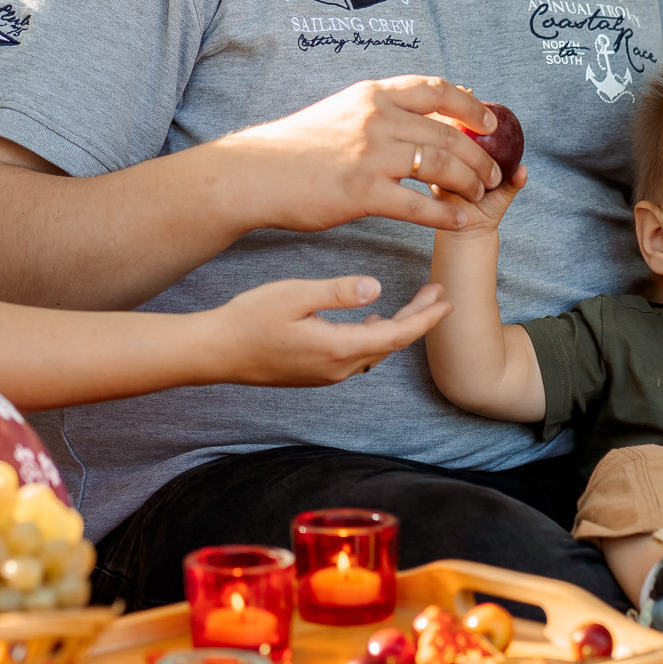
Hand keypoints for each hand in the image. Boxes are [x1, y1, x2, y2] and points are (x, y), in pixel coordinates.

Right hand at [204, 278, 450, 386]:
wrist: (215, 352)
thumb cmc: (250, 318)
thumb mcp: (295, 294)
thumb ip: (338, 292)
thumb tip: (377, 288)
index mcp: (338, 347)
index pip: (396, 334)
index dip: (425, 318)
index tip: (447, 300)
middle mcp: (337, 368)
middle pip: (390, 344)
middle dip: (418, 319)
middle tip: (438, 294)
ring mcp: (326, 375)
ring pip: (374, 351)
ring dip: (396, 328)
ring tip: (414, 304)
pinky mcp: (314, 374)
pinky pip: (356, 357)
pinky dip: (373, 337)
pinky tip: (370, 319)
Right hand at [220, 77, 503, 234]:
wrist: (255, 173)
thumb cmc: (295, 147)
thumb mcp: (339, 111)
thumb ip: (377, 110)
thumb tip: (416, 111)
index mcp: (372, 95)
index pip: (437, 90)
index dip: (471, 106)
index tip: (491, 122)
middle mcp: (376, 119)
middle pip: (449, 134)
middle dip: (481, 156)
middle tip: (494, 173)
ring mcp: (371, 156)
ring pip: (442, 167)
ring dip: (470, 184)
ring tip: (481, 196)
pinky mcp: (363, 193)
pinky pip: (419, 206)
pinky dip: (447, 215)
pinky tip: (461, 222)